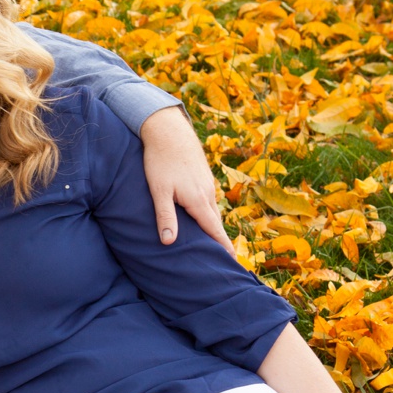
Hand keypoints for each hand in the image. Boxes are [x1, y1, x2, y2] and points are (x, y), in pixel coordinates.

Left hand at [139, 107, 233, 253]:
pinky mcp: (202, 176)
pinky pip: (208, 201)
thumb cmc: (160, 161)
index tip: (233, 262)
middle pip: (216, 223)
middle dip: (221, 241)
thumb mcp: (159, 191)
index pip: (214, 230)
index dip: (223, 247)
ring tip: (214, 244)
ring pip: (212, 211)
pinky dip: (207, 213)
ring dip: (214, 227)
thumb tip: (169, 242)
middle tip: (226, 260)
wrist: (168, 130)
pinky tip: (201, 218)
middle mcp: (207, 193)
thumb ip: (164, 216)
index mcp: (198, 201)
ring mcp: (207, 184)